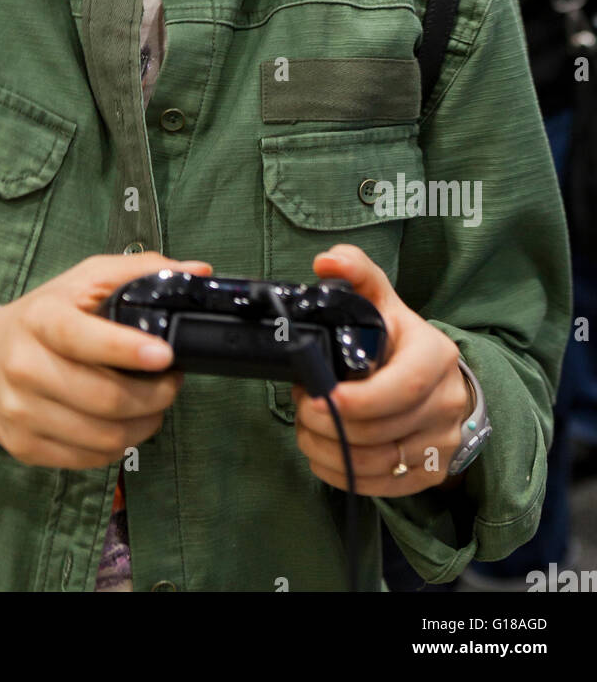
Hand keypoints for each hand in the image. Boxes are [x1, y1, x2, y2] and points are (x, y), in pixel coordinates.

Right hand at [0, 252, 212, 469]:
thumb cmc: (42, 316)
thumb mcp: (83, 281)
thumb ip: (139, 272)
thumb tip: (198, 272)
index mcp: (41, 319)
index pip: (81, 338)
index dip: (126, 349)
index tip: (165, 355)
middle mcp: (24, 366)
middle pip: (103, 398)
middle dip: (155, 395)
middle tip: (172, 381)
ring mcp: (21, 411)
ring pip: (103, 436)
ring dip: (144, 425)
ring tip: (154, 405)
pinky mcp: (25, 447)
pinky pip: (89, 459)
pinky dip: (119, 446)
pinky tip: (125, 424)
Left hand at [291, 245, 471, 496]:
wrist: (442, 379)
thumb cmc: (399, 338)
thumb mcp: (380, 298)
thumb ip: (355, 272)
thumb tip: (326, 262)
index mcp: (435, 354)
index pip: (406, 386)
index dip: (362, 399)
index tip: (322, 397)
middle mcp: (446, 400)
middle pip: (384, 428)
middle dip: (332, 424)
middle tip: (302, 408)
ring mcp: (442, 441)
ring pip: (380, 462)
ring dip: (331, 450)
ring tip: (307, 428)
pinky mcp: (431, 471)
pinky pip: (384, 486)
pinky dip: (345, 474)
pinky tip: (324, 454)